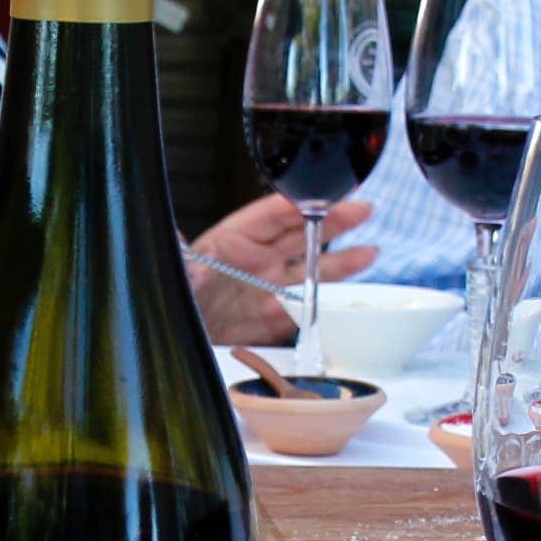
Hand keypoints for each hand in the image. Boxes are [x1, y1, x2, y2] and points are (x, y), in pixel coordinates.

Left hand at [185, 193, 377, 344]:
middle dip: (333, 221)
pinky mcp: (272, 320)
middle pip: (300, 234)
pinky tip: (348, 299)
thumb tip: (172, 235)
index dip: (298, 203)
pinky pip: (305, 309)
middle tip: (362, 209)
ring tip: (370, 253)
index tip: (322, 196)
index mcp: (231, 241)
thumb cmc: (174, 301)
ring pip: (311, 271)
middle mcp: (255, 261)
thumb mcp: (175, 273)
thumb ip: (180, 255)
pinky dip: (327, 304)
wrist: (170, 343)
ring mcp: (267, 289)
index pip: (270, 215)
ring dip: (341, 262)